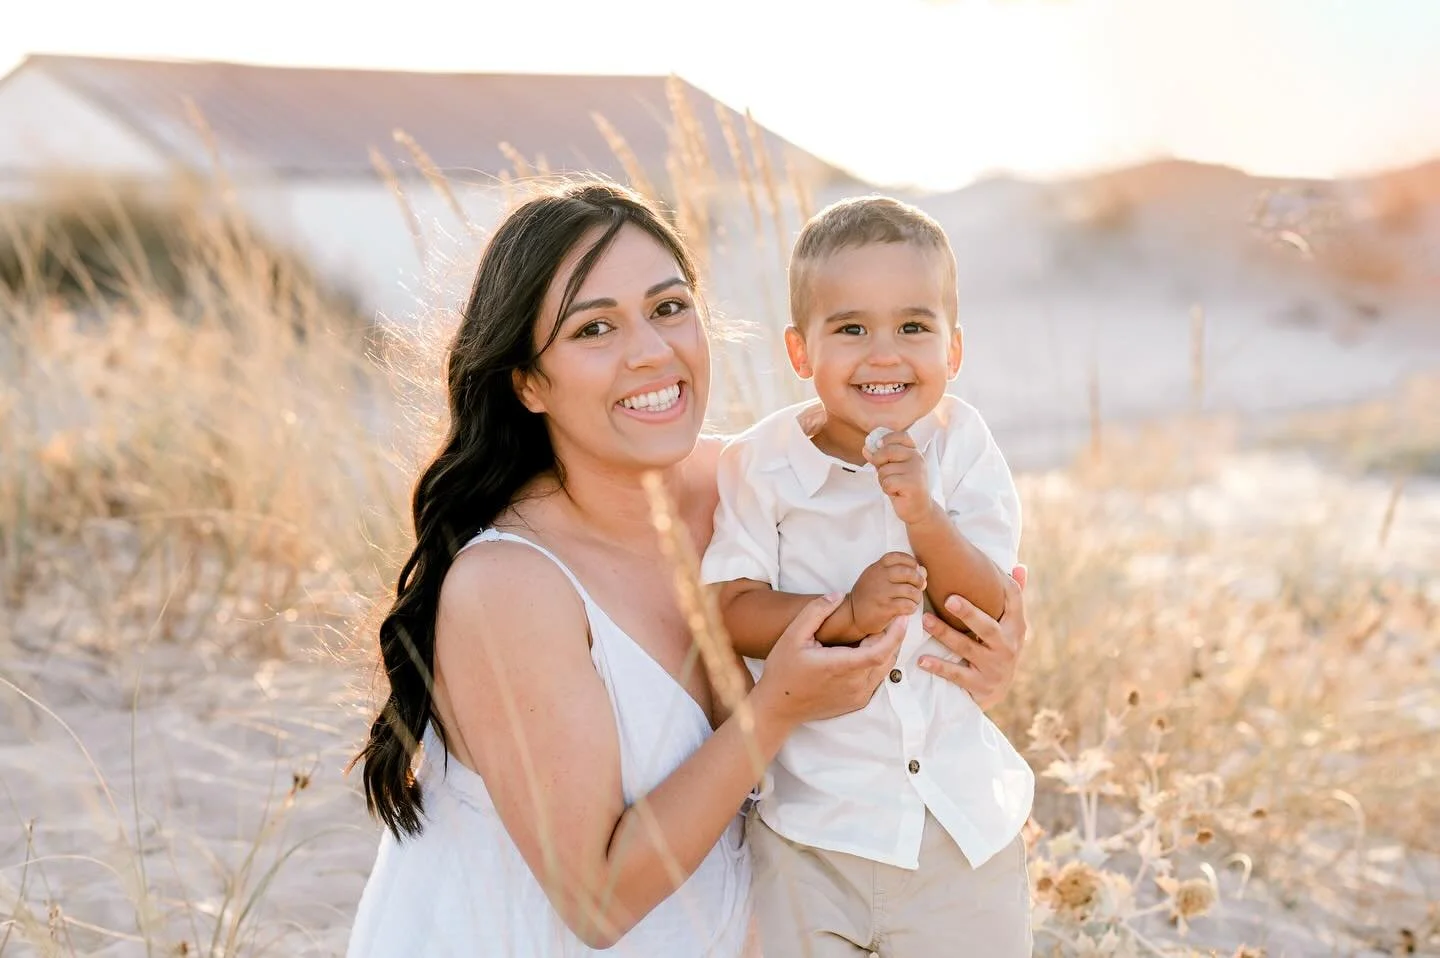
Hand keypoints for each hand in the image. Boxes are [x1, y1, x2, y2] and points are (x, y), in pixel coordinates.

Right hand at [753, 593, 905, 727]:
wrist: (778, 707)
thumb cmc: (783, 670)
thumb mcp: (793, 635)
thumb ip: (816, 612)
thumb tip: (838, 595)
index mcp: (841, 666)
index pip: (881, 650)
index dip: (895, 634)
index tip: (902, 617)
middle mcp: (854, 684)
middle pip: (886, 657)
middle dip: (890, 637)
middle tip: (887, 618)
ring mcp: (857, 696)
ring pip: (884, 669)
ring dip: (886, 650)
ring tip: (878, 632)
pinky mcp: (856, 703)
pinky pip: (876, 680)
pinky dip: (878, 664)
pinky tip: (865, 651)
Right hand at [847, 552, 925, 637]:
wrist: (852, 614)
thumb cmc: (868, 595)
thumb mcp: (878, 578)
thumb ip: (898, 572)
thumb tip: (923, 571)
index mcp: (877, 567)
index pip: (899, 557)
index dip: (911, 562)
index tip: (914, 570)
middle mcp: (879, 577)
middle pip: (908, 572)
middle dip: (918, 580)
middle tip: (919, 587)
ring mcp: (882, 593)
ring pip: (910, 590)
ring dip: (917, 596)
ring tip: (914, 600)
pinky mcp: (885, 608)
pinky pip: (907, 605)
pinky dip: (912, 607)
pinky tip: (908, 608)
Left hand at [865, 430, 930, 524]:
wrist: (918, 509)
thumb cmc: (903, 488)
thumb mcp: (891, 470)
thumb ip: (879, 459)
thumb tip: (865, 448)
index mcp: (913, 452)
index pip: (900, 436)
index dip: (886, 439)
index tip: (879, 446)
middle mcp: (917, 458)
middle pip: (887, 451)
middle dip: (879, 463)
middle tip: (886, 475)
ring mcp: (916, 470)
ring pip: (885, 469)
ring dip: (884, 480)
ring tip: (895, 486)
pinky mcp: (912, 484)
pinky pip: (888, 482)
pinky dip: (887, 489)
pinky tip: (897, 493)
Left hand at [917, 565, 1027, 710]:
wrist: (997, 691)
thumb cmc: (1000, 647)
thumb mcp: (1011, 626)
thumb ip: (1014, 598)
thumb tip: (1021, 566)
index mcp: (1016, 628)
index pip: (1015, 602)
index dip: (1004, 584)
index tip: (983, 567)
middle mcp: (1008, 647)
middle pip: (987, 627)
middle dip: (968, 613)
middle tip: (948, 599)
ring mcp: (994, 668)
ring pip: (967, 648)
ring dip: (944, 634)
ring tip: (925, 620)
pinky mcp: (979, 686)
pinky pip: (956, 674)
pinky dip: (938, 667)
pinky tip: (921, 659)